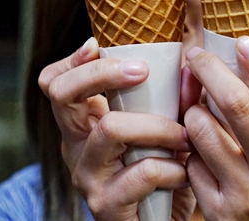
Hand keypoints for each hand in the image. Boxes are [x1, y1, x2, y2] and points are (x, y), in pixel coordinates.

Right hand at [38, 37, 195, 220]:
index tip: (98, 43)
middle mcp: (77, 147)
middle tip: (143, 71)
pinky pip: (140, 173)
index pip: (55, 83)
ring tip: (183, 135)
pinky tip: (184, 173)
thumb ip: (177, 97)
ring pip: (110, 129)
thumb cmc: (164, 173)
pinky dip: (171, 168)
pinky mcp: (107, 206)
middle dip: (102, 73)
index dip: (71, 60)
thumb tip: (193, 63)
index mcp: (86, 124)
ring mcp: (88, 177)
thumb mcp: (165, 129)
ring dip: (156, 126)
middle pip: (62, 94)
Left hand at [183, 37, 248, 220]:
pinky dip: (191, 148)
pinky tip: (198, 147)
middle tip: (197, 54)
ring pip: (203, 132)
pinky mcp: (219, 212)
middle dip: (211, 71)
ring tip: (195, 106)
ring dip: (192, 109)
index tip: (244, 42)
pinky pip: (192, 163)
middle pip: (239, 107)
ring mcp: (248, 196)